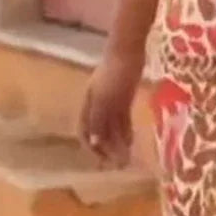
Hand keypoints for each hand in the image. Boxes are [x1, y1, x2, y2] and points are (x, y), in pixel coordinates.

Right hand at [78, 50, 143, 166]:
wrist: (129, 50)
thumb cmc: (116, 71)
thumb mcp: (105, 96)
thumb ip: (97, 117)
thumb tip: (91, 140)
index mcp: (88, 104)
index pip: (84, 131)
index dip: (91, 148)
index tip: (102, 162)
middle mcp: (97, 105)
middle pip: (99, 131)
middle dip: (107, 149)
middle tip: (118, 165)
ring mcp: (111, 100)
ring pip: (112, 127)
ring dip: (118, 142)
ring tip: (127, 158)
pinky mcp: (124, 97)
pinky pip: (122, 118)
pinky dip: (125, 131)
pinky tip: (130, 142)